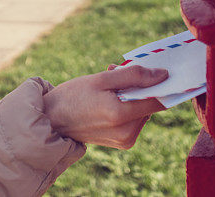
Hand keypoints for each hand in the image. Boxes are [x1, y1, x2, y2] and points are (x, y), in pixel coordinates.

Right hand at [42, 65, 167, 148]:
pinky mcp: (124, 143)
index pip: (158, 100)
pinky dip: (127, 108)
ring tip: (108, 89)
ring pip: (142, 111)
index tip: (157, 70)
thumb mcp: (101, 79)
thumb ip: (133, 75)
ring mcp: (126, 140)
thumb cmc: (73, 96)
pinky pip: (134, 120)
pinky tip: (109, 101)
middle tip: (117, 74)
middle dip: (139, 87)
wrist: (52, 120)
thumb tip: (162, 75)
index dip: (161, 83)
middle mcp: (128, 132)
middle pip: (150, 104)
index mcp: (121, 115)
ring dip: (132, 97)